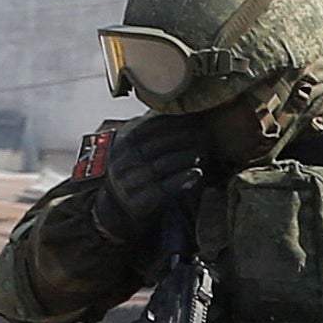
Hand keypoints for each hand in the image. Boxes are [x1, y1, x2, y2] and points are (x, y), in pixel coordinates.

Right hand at [89, 112, 209, 243]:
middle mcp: (124, 163)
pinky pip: (164, 188)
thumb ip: (152, 136)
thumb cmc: (138, 174)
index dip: (169, 123)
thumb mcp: (137, 153)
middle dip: (181, 137)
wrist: (119, 209)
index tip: (190, 118)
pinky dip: (182, 179)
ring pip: (160, 166)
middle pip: (154, 146)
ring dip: (184, 157)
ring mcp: (131, 183)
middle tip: (202, 133)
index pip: (145, 129)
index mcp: (122, 147)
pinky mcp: (141, 201)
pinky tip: (197, 172)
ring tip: (203, 151)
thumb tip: (179, 113)